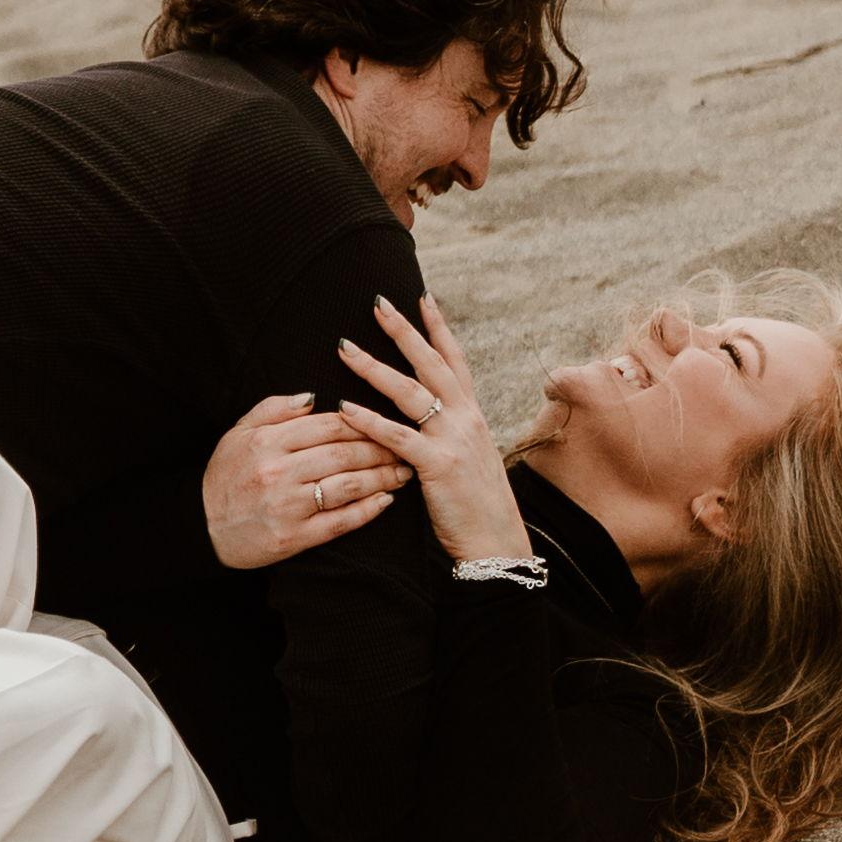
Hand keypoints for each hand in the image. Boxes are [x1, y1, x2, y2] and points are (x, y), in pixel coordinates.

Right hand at [202, 388, 403, 571]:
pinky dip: (367, 511)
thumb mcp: (238, 432)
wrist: (201, 526)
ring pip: (347, 486)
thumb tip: (313, 397)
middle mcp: (279, 472)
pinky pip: (339, 522)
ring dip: (381, 478)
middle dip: (381, 449)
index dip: (363, 422)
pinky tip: (385, 501)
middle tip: (406, 447)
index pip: (329, 425)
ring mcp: (287, 506)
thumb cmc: (224, 475)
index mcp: (268, 441)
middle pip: (343, 454)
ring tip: (403, 472)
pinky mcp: (293, 537)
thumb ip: (274, 409)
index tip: (385, 421)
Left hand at [339, 292, 532, 573]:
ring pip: (409, 392)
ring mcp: (453, 439)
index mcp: (473, 415)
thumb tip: (431, 414)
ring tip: (345, 349)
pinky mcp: (437, 465)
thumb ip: (452, 432)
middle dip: (403, 331)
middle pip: (430, 363)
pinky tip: (344, 409)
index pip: (454, 360)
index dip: (438, 328)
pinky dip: (369, 421)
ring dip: (374, 367)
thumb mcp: (471, 458)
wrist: (497, 544)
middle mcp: (466, 419)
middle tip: (377, 303)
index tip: (422, 297)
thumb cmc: (478, 505)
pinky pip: (397, 437)